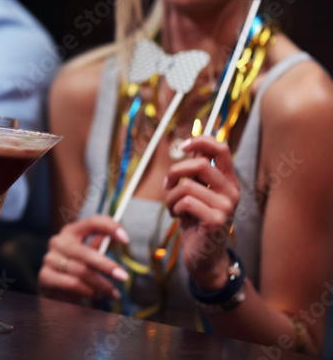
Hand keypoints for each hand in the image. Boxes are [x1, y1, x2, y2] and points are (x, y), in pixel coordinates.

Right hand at [38, 215, 129, 301]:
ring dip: (101, 284)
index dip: (110, 227)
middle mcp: (58, 241)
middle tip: (123, 277)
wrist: (57, 293)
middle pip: (86, 252)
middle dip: (107, 266)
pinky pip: (72, 283)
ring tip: (112, 293)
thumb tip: (114, 236)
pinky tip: (95, 294)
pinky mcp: (45, 275)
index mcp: (71, 232)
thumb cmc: (76, 271)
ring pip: (81, 270)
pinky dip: (87, 290)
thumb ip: (99, 246)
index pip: (92, 222)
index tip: (126, 239)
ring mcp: (50, 258)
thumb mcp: (90, 258)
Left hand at [165, 136, 239, 291]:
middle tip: (167, 184)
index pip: (222, 149)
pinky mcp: (216, 221)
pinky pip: (186, 202)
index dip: (201, 141)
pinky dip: (174, 208)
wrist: (204, 257)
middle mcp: (232, 192)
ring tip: (174, 208)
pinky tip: (178, 217)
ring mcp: (226, 207)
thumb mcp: (196, 192)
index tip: (182, 146)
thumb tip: (189, 145)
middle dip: (175, 172)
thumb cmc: (196, 221)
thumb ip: (195, 173)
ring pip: (187, 186)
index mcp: (228, 181)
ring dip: (171, 196)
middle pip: (200, 164)